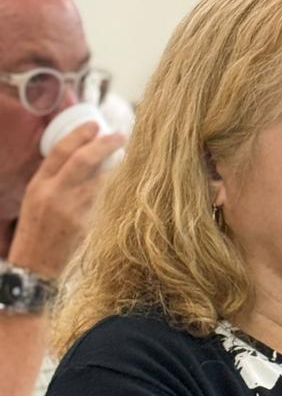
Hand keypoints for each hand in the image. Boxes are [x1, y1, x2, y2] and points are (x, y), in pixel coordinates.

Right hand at [10, 124, 123, 279]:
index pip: (61, 151)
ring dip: (119, 169)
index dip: (80, 134)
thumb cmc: (36, 236)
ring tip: (130, 161)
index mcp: (40, 186)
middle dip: (104, 144)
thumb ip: (54, 182)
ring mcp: (75, 212)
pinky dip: (121, 195)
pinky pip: (110, 205)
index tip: (95, 124)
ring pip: (104, 181)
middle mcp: (57, 195)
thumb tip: (80, 161)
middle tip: (120, 136)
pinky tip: (132, 189)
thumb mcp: (35, 203)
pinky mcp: (91, 228)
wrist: (35, 271)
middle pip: (84, 160)